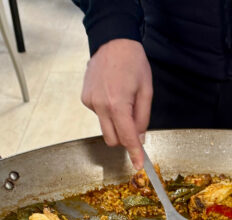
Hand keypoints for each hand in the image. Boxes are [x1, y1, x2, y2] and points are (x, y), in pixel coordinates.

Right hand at [81, 39, 152, 167]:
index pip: (127, 137)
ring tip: (122, 100)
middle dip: (124, 139)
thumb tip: (139, 138)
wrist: (112, 41)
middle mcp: (101, 106)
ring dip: (116, 123)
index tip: (138, 165)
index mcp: (118, 104)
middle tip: (134, 125)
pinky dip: (107, 111)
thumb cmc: (133, 62)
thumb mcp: (146, 90)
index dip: (134, 153)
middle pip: (112, 139)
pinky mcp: (85, 98)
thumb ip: (143, 117)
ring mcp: (90, 102)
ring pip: (105, 128)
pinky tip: (111, 94)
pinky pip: (99, 115)